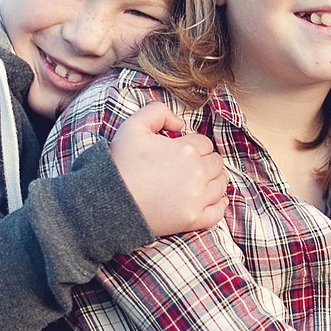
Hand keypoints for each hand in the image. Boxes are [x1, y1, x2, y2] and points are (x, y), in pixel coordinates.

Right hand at [110, 102, 228, 236]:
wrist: (108, 201)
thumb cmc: (121, 163)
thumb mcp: (133, 125)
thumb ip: (158, 111)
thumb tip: (180, 124)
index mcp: (186, 149)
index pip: (205, 143)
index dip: (194, 145)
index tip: (181, 152)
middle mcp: (197, 173)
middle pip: (216, 163)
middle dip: (205, 161)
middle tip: (189, 167)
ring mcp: (197, 198)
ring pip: (221, 184)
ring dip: (214, 180)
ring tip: (198, 181)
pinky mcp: (193, 219)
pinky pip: (218, 211)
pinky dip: (219, 204)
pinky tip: (211, 200)